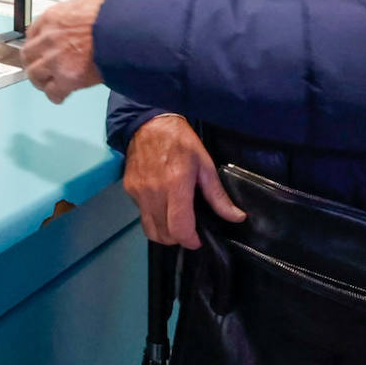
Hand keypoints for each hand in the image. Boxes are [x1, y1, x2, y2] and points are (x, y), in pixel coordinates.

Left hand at [21, 0, 104, 103]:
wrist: (123, 31)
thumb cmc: (111, 17)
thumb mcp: (84, 6)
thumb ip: (70, 18)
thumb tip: (70, 26)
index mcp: (51, 18)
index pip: (31, 33)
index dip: (36, 45)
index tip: (39, 50)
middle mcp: (48, 39)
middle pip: (28, 56)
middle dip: (33, 63)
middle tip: (40, 69)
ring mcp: (55, 60)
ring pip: (35, 76)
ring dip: (41, 81)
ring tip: (50, 84)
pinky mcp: (66, 78)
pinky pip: (53, 92)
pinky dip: (56, 96)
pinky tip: (61, 95)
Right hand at [124, 115, 244, 248]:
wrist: (148, 123)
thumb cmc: (180, 141)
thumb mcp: (205, 165)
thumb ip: (217, 195)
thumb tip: (236, 217)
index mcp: (176, 185)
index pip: (179, 229)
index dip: (190, 241)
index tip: (198, 238)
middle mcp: (154, 193)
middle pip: (164, 235)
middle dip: (179, 239)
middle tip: (189, 229)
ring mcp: (138, 193)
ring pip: (150, 230)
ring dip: (164, 233)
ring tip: (175, 221)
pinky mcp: (129, 190)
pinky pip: (142, 215)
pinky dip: (153, 217)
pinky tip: (163, 204)